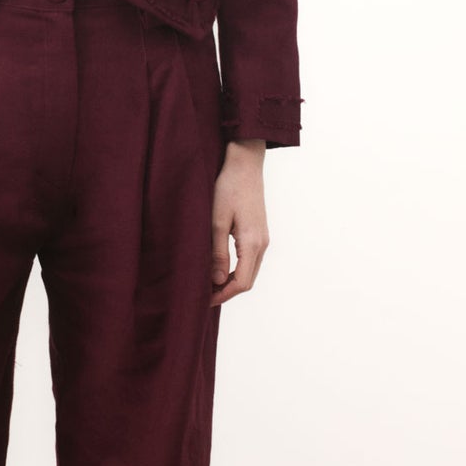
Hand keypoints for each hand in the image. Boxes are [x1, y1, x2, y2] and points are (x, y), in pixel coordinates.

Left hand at [210, 139, 268, 303]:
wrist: (245, 164)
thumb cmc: (228, 188)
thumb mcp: (217, 221)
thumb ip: (217, 253)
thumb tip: (216, 281)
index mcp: (252, 243)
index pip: (241, 283)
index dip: (222, 295)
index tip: (203, 300)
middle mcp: (262, 244)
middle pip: (247, 281)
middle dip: (226, 292)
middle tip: (202, 296)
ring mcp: (263, 238)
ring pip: (249, 272)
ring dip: (231, 282)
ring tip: (208, 284)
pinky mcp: (259, 233)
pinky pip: (250, 260)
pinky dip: (236, 270)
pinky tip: (219, 268)